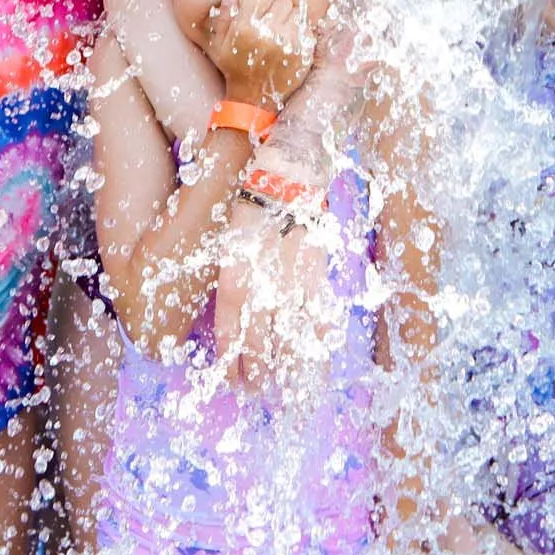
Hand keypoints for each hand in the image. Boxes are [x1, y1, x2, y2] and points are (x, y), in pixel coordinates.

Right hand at [206, 0, 318, 112]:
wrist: (252, 99)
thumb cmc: (234, 68)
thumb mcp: (220, 43)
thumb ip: (225, 15)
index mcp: (246, 27)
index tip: (258, 9)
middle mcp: (269, 33)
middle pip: (283, 1)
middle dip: (276, 9)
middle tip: (269, 24)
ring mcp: (289, 43)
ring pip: (297, 13)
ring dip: (289, 20)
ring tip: (278, 34)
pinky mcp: (304, 53)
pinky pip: (307, 29)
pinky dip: (299, 33)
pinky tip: (287, 45)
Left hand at [214, 160, 336, 388]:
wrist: (292, 158)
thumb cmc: (253, 188)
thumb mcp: (230, 225)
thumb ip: (233, 263)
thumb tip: (234, 298)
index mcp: (236, 264)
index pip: (230, 321)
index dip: (230, 355)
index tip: (230, 379)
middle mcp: (264, 274)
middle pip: (261, 336)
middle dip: (261, 371)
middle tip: (260, 395)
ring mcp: (295, 271)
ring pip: (294, 329)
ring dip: (294, 365)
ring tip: (294, 394)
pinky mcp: (319, 263)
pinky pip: (322, 306)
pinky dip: (323, 334)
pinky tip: (324, 356)